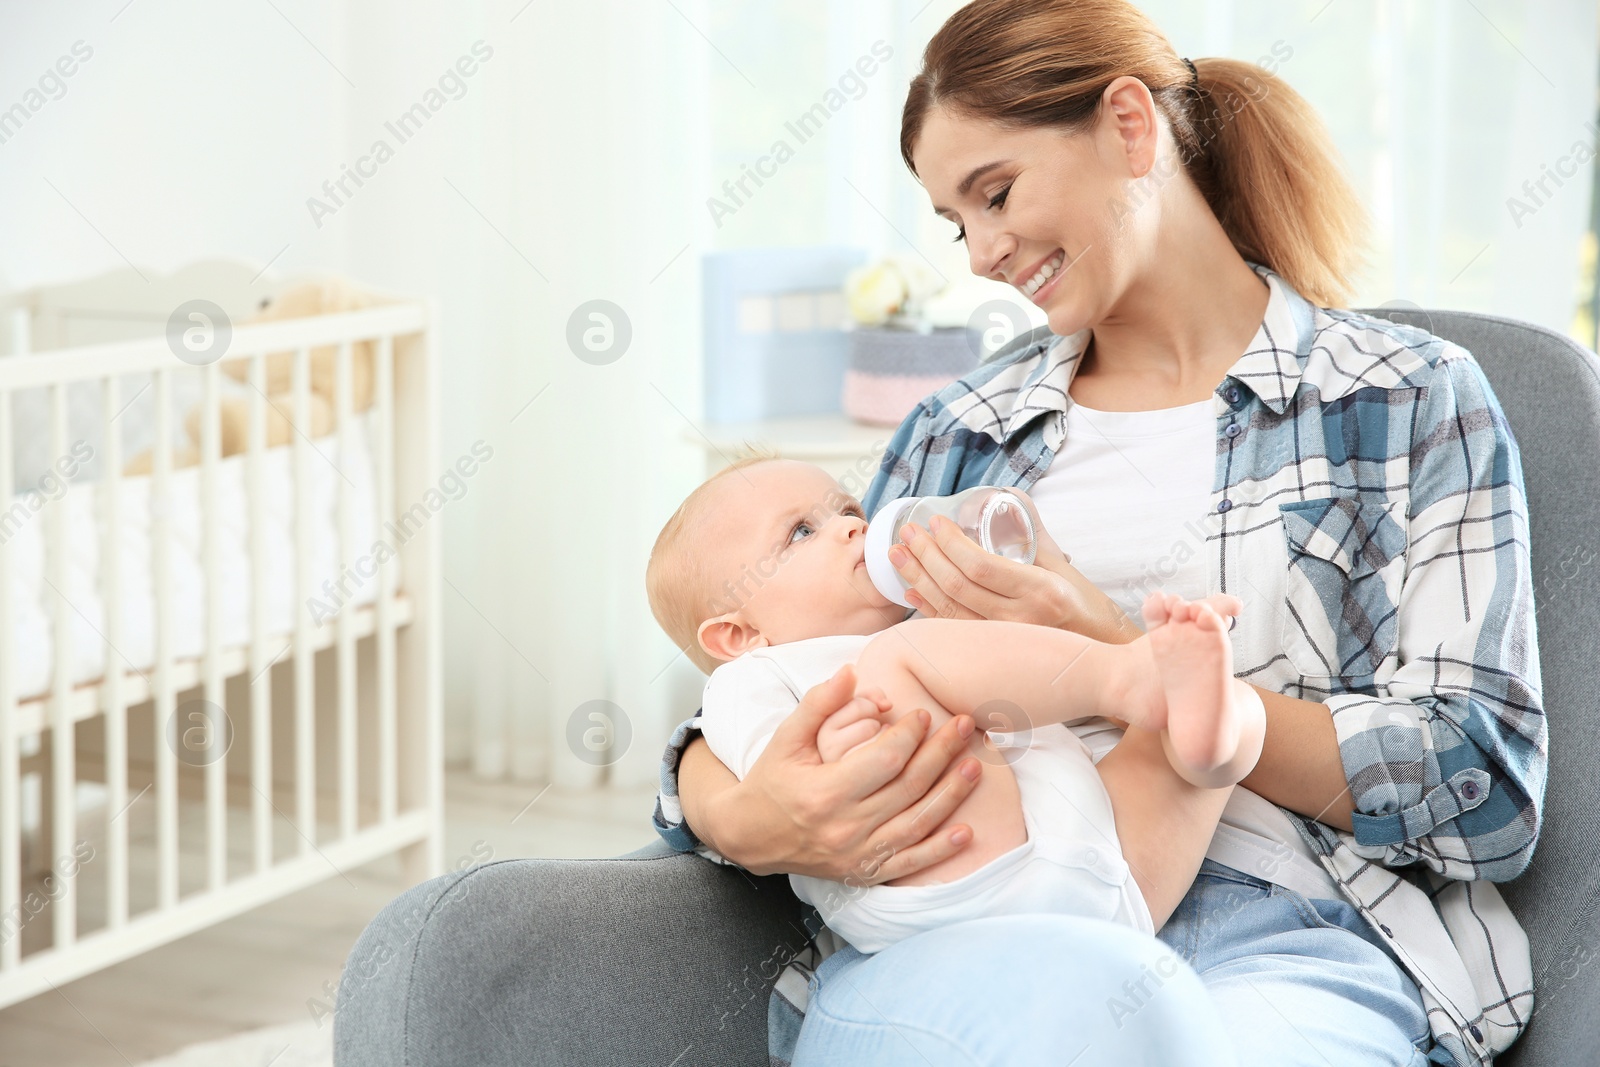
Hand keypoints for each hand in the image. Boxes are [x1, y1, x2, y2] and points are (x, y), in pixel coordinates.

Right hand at [707, 663, 982, 882]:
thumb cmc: (772, 780)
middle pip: (909, 787)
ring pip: (917, 823)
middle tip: (964, 725)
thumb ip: (819, 704)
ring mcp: (857, 854)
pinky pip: (910, 863)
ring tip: (974, 765)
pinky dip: (940, 849)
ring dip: (951, 794)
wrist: (750, 836)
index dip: (910, 734)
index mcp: (825, 791)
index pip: (885, 759)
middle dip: (941, 753)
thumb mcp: (786, 738)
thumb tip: (851, 670)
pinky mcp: (864, 873)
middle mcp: (845, 827)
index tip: (924, 714)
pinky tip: (965, 831)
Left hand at [889, 489, 1141, 643]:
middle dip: (925, 556)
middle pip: (957, 587)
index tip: (935, 523)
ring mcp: (1003, 642)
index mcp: (1038, 591)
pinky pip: (953, 630)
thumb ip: (1033, 533)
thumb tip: (1008, 498)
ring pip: (949, 610)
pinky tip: (912, 592)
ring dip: (918, 580)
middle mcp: (1018, 620)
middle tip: (907, 533)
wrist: (1101, 659)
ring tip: (899, 555)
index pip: (980, 566)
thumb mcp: (1064, 566)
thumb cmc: (1086, 608)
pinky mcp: (994, 655)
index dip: (950, 544)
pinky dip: (928, 609)